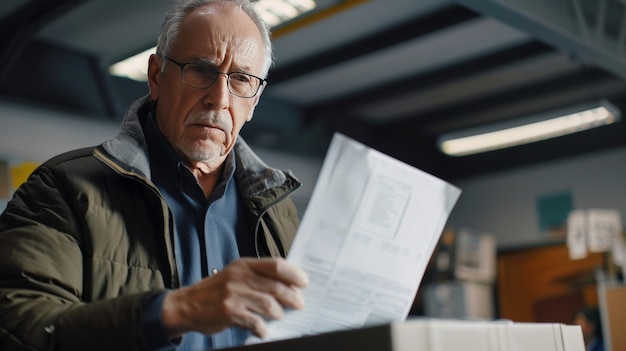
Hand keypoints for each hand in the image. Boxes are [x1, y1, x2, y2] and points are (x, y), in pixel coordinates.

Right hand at [161, 257, 307, 338]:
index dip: (294, 274)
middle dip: (292, 296)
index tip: (304, 282)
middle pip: (276, 286)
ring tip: (280, 316)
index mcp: (244, 265)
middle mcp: (240, 277)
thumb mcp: (234, 274)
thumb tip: (287, 284)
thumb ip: (257, 276)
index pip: (276, 265)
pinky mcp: (229, 312)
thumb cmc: (215, 290)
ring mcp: (234, 295)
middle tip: (299, 304)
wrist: (186, 305)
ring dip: (279, 313)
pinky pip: (255, 322)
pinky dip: (262, 328)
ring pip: (269, 304)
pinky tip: (263, 330)